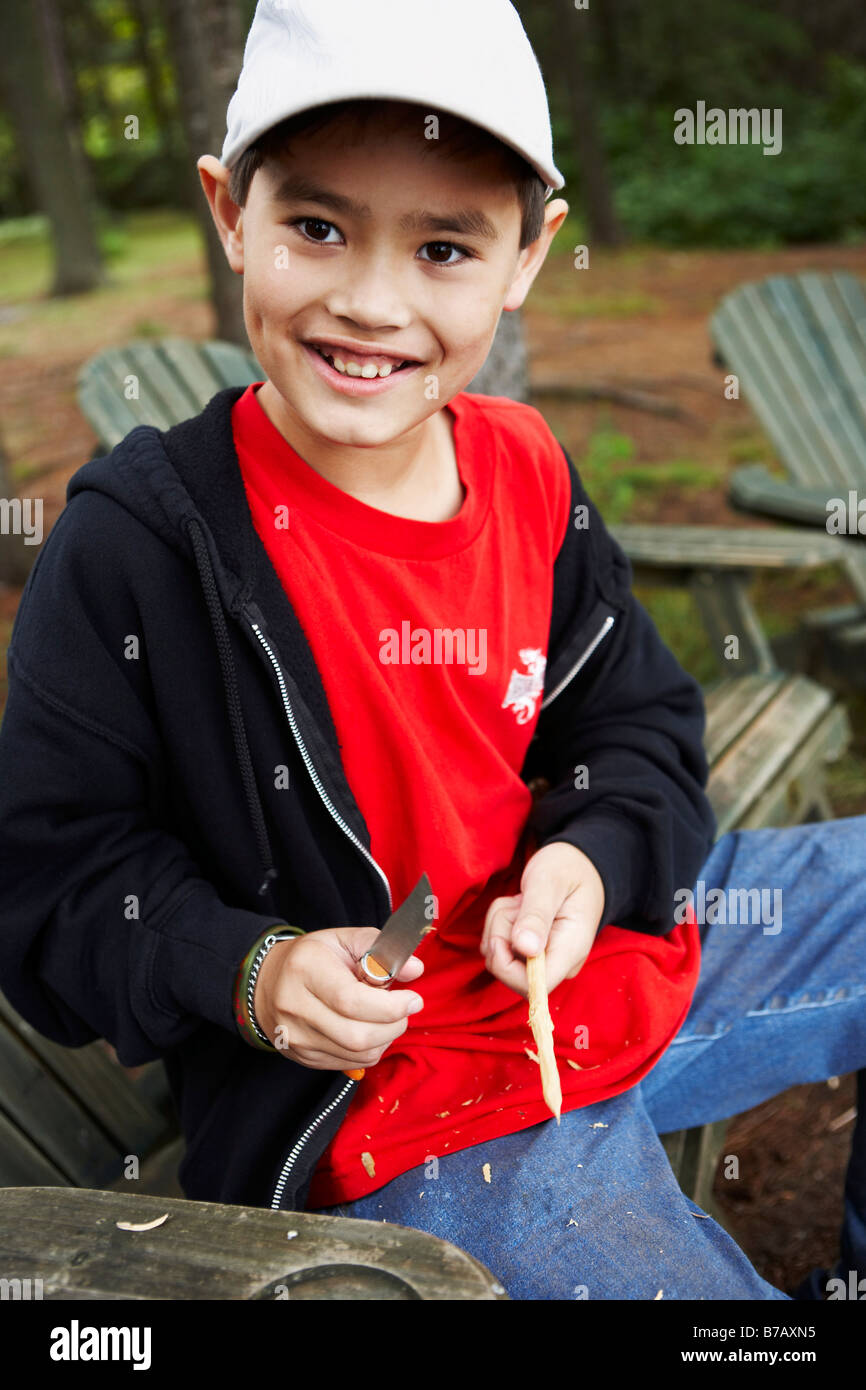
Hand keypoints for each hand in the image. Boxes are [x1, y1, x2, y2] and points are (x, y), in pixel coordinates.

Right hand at [253, 927, 423, 1069]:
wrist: (266, 983)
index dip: (390, 1006)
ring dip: (385, 1038)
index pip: (352, 1001)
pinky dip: (370, 1049)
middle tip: (403, 1008)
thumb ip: (380, 949)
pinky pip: (350, 1063)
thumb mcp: (342, 940)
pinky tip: (369, 1029)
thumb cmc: (311, 958)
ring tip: (386, 1017)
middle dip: (393, 1025)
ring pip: (357, 1054)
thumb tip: (415, 969)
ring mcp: (296, 1038)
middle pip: (357, 1036)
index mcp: (305, 970)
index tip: (413, 999)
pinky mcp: (303, 1057)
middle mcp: (295, 1007)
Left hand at [481, 842, 604, 996]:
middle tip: (517, 905)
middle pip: (509, 972)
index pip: (534, 986)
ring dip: (498, 924)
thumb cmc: (568, 869)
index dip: (506, 966)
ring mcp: (542, 960)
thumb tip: (525, 948)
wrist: (577, 864)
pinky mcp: (528, 953)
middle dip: (500, 935)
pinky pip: (496, 947)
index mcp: (570, 951)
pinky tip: (517, 908)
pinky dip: (498, 924)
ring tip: (521, 902)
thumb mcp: (550, 883)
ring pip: (498, 957)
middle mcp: (558, 963)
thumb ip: (536, 915)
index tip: (501, 934)